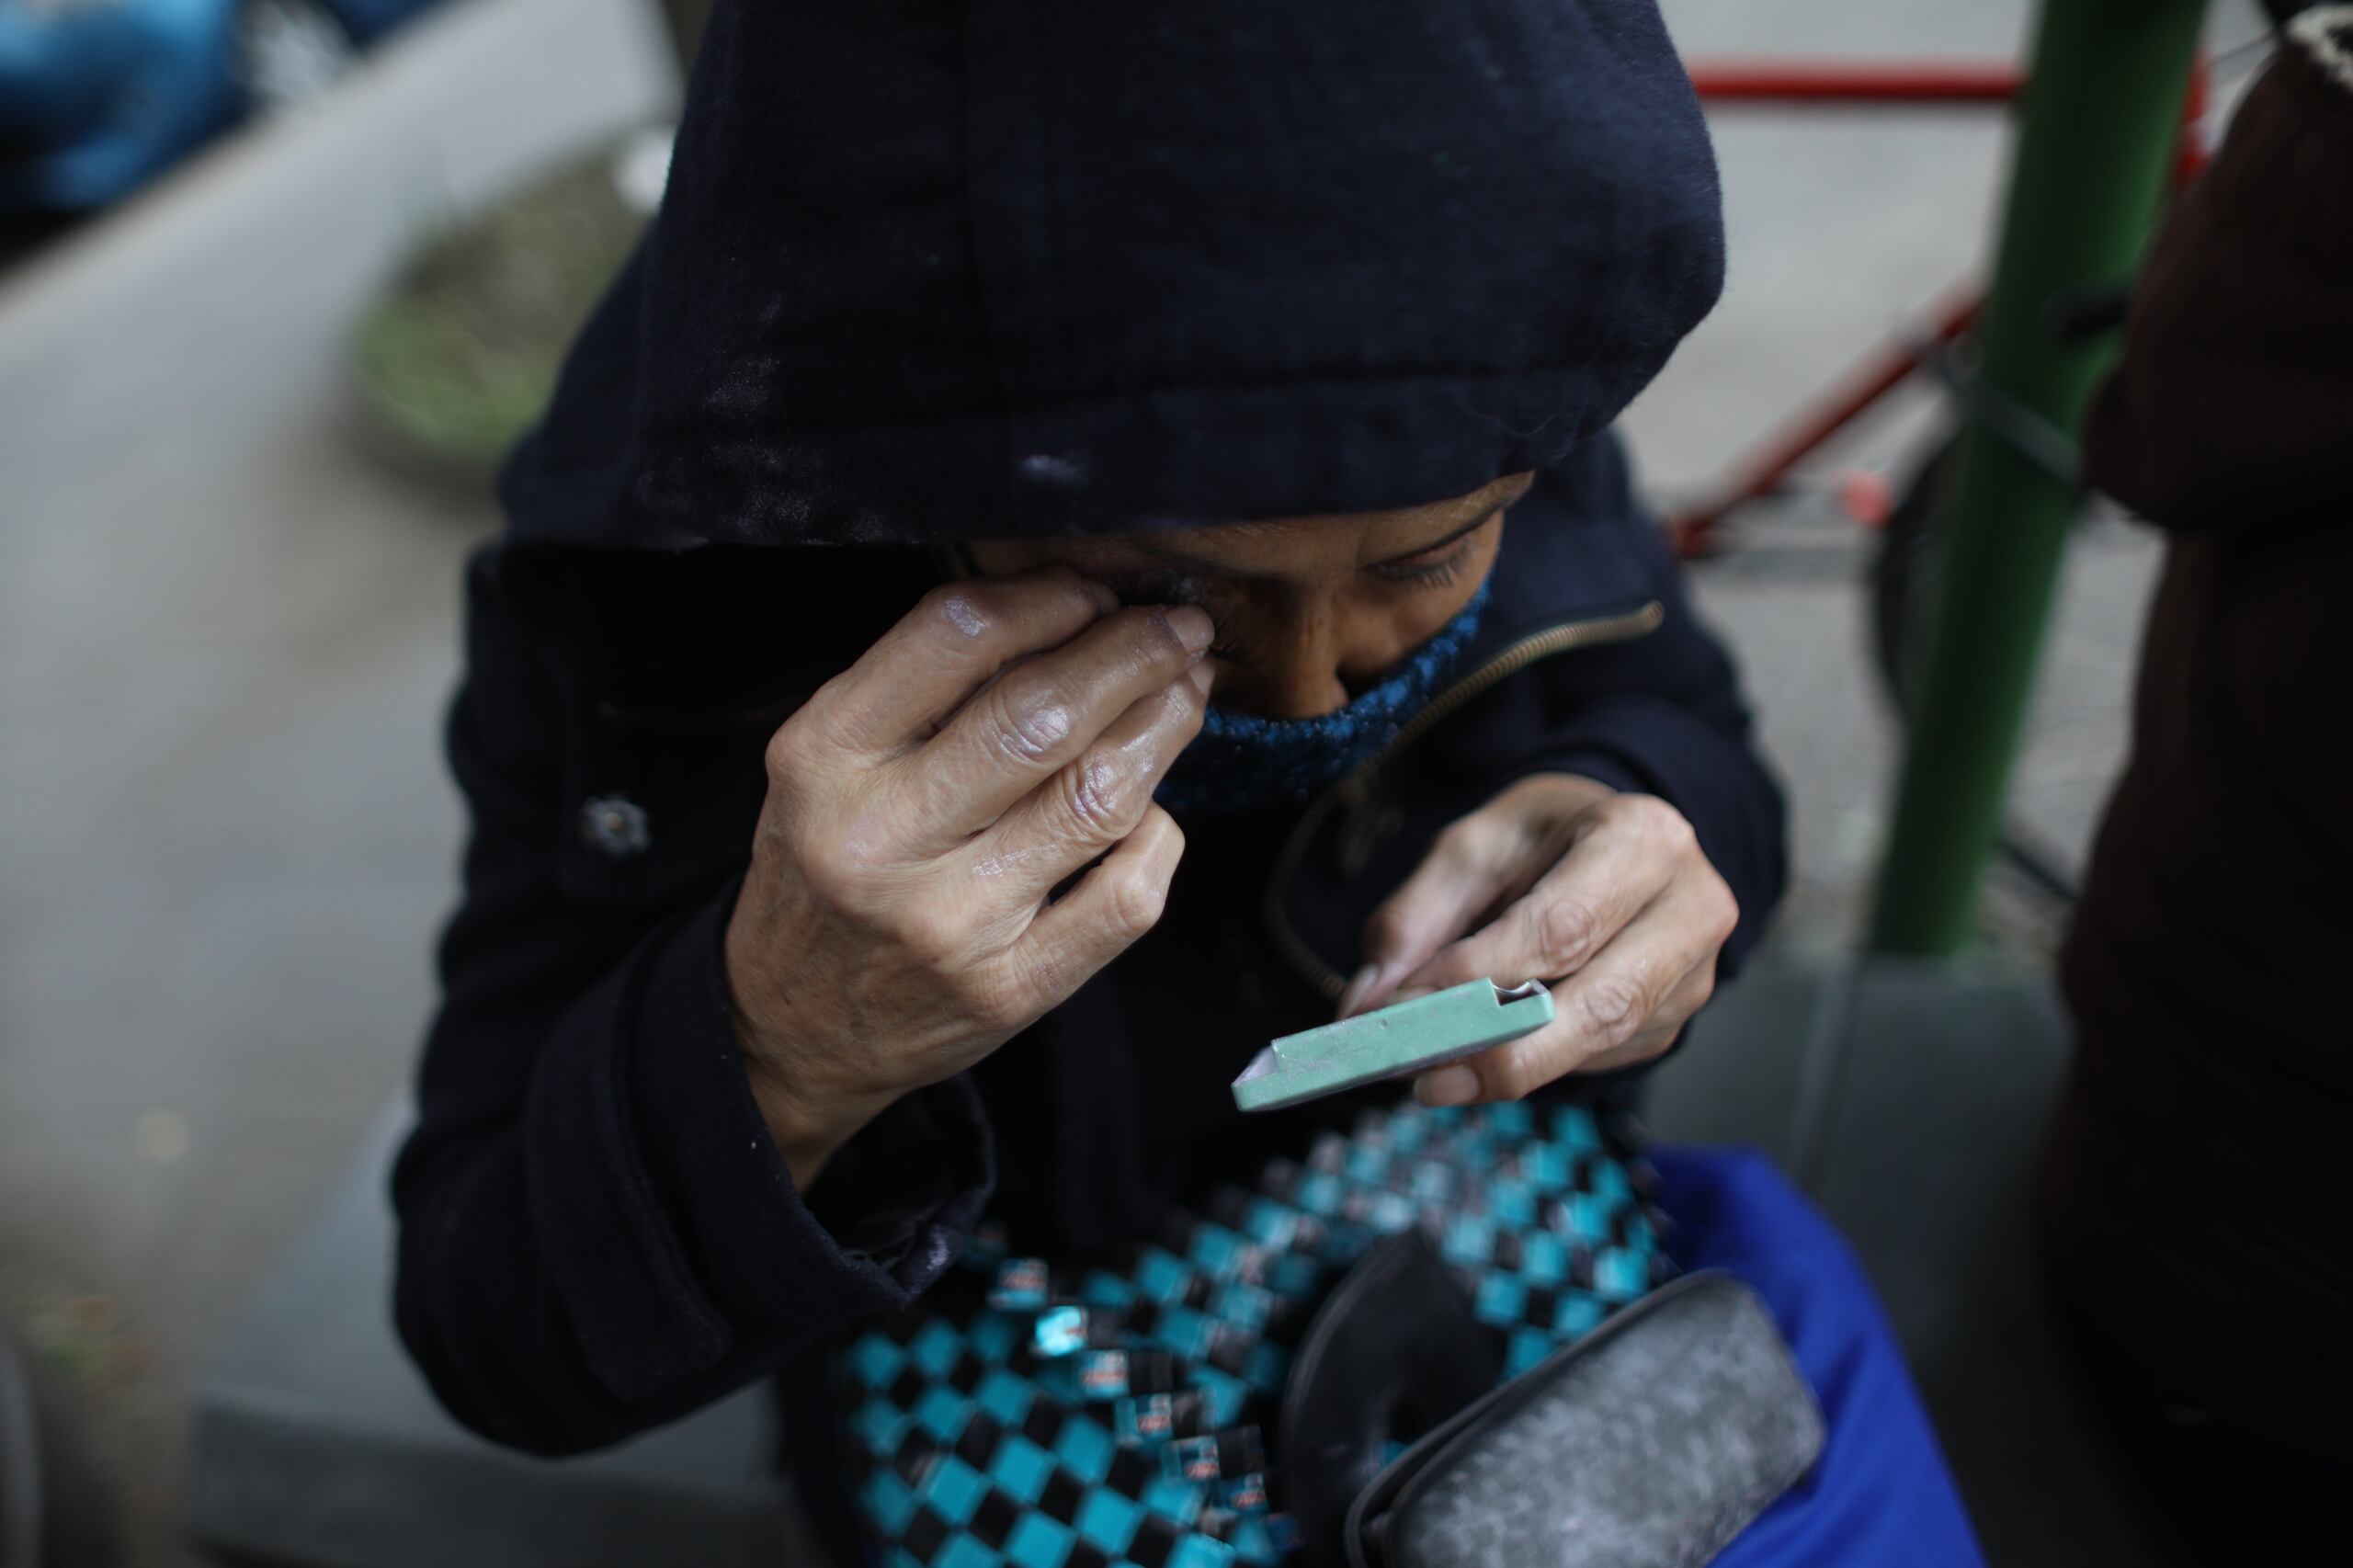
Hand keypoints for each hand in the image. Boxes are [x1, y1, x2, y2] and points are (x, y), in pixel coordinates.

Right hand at [725, 569, 1210, 1184]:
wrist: (791, 1028)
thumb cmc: (826, 868)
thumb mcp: (826, 764)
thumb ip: (921, 688)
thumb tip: (1072, 607)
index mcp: (825, 757)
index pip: (957, 636)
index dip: (1051, 598)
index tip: (1096, 591)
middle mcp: (880, 838)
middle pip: (1041, 714)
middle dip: (1134, 653)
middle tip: (1177, 628)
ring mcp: (948, 921)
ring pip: (1098, 797)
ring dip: (1164, 728)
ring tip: (1186, 692)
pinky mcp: (1010, 988)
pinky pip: (1126, 895)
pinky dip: (1160, 836)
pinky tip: (1152, 811)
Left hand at [1342, 775, 1736, 1103]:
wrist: (1617, 840)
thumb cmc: (1545, 838)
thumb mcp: (1474, 847)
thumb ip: (1416, 918)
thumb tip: (1367, 1004)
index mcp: (1644, 839)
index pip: (1562, 925)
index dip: (1481, 975)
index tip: (1405, 1007)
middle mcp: (1690, 908)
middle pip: (1601, 1002)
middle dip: (1505, 1049)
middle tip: (1425, 1075)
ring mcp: (1693, 974)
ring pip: (1604, 1041)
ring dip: (1515, 1067)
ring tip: (1440, 1078)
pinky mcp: (1674, 1020)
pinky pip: (1603, 1057)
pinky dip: (1538, 1064)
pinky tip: (1488, 1058)